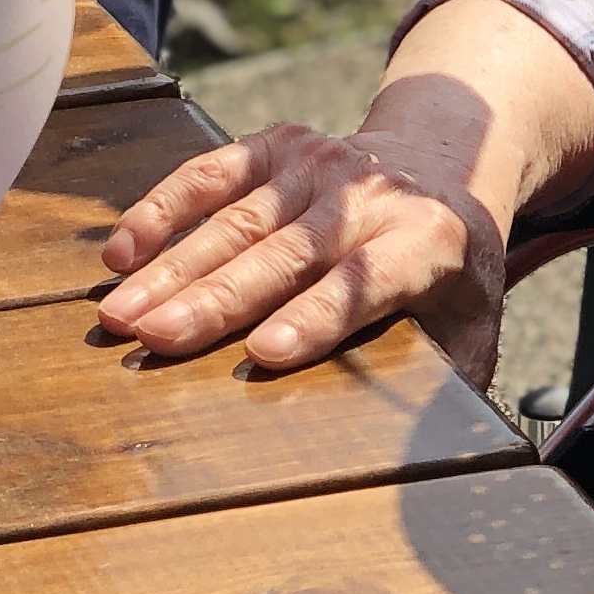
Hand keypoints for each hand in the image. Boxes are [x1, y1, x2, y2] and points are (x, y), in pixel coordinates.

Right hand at [96, 119, 505, 385]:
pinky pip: (211, 173)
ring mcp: (316, 161)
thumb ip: (448, 379)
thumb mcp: (474, 325)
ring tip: (120, 313)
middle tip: (153, 339)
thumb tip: (415, 449)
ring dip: (173, 268)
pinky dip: (163, 208)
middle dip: (214, 298)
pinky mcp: (275, 144)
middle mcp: (368, 194)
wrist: (442, 168)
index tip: (263, 354)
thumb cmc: (448, 276)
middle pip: (282, 254)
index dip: (315, 317)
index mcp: (426, 241)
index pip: (363, 282)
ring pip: (236, 220)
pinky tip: (122, 250)